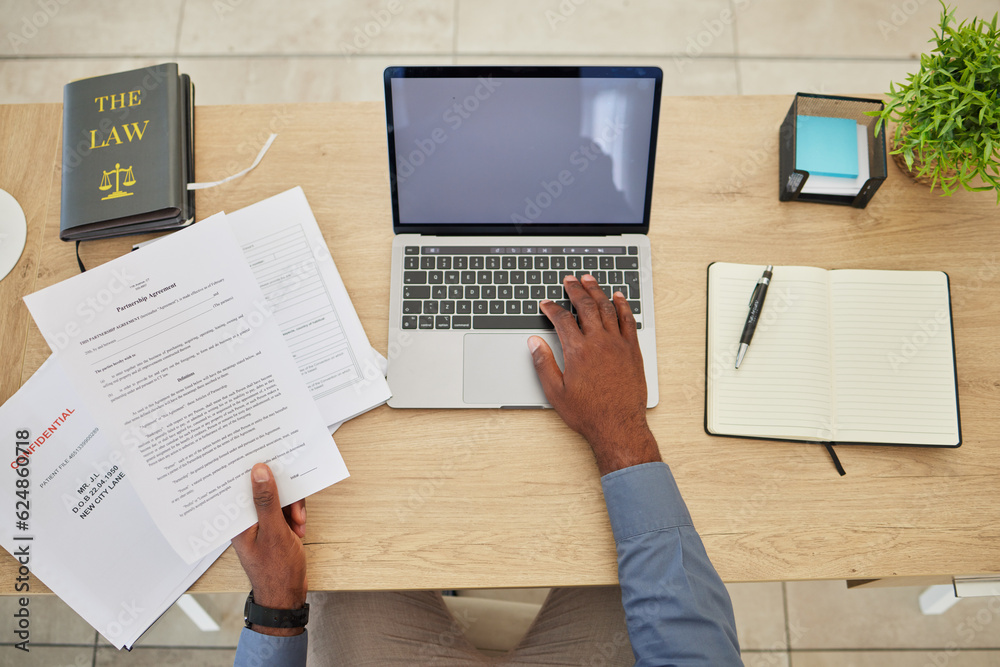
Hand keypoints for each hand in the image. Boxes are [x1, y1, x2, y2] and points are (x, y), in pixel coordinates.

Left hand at [231, 463, 307, 635]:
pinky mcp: (273, 528)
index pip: (243, 486)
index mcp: (238, 520)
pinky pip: (285, 511)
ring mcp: (260, 524)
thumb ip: (267, 501)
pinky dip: (294, 517)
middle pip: (264, 491)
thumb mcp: (275, 531)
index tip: (271, 461)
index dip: (256, 473)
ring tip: (298, 524)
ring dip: (292, 509)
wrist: (287, 597)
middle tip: (295, 510)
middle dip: (284, 497)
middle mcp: (246, 520)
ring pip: (278, 500)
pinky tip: (298, 529)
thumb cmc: (276, 571)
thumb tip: (259, 472)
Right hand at [529, 274, 660, 475]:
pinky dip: (623, 305)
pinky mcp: (632, 350)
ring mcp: (618, 344)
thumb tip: (534, 343)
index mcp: (578, 351)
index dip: (551, 309)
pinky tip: (618, 297)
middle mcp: (599, 342)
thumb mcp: (556, 392)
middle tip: (569, 280)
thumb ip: (543, 364)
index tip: (546, 304)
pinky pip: (628, 320)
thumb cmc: (588, 413)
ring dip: (597, 291)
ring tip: (589, 280)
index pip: (561, 320)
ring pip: (607, 308)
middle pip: (585, 306)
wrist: (618, 426)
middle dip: (575, 290)